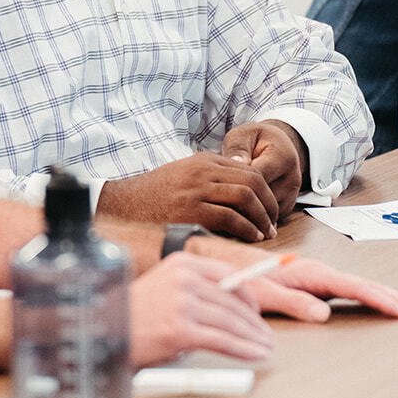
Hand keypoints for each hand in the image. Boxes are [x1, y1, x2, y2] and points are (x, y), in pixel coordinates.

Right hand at [97, 153, 279, 240]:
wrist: (123, 204)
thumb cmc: (154, 195)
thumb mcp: (183, 175)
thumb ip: (210, 177)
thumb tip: (242, 188)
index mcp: (202, 160)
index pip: (248, 169)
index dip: (265, 190)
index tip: (270, 208)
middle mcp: (202, 171)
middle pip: (252, 180)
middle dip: (269, 203)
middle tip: (274, 222)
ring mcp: (196, 190)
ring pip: (246, 196)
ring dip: (262, 217)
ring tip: (266, 232)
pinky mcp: (191, 211)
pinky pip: (231, 217)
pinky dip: (247, 228)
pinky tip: (252, 237)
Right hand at [129, 252, 274, 365]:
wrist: (106, 331)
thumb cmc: (135, 314)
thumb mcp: (164, 286)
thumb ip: (195, 289)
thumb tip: (233, 306)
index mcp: (181, 263)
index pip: (228, 275)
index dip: (248, 295)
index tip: (257, 312)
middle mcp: (183, 279)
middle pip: (233, 300)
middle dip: (254, 321)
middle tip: (266, 335)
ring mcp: (182, 304)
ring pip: (231, 321)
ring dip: (253, 337)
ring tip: (264, 347)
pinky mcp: (181, 330)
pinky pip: (222, 340)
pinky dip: (243, 349)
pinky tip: (254, 354)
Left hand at [221, 120, 306, 218]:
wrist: (276, 145)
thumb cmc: (255, 139)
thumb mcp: (243, 135)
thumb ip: (238, 148)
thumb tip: (235, 163)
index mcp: (281, 158)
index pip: (258, 178)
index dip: (236, 186)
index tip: (215, 191)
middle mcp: (291, 179)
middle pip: (262, 199)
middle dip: (238, 203)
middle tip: (214, 205)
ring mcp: (291, 195)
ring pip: (266, 213)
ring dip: (245, 214)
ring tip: (222, 211)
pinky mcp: (287, 207)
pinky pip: (268, 218)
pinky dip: (252, 218)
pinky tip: (233, 216)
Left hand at [227, 252, 397, 322]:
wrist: (221, 262)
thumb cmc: (238, 276)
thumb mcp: (262, 293)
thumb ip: (293, 303)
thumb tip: (324, 314)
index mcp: (310, 272)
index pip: (354, 288)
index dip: (381, 300)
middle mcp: (317, 272)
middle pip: (365, 284)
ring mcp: (316, 277)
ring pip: (360, 286)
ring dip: (388, 295)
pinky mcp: (312, 283)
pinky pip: (348, 290)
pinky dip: (369, 295)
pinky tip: (379, 302)